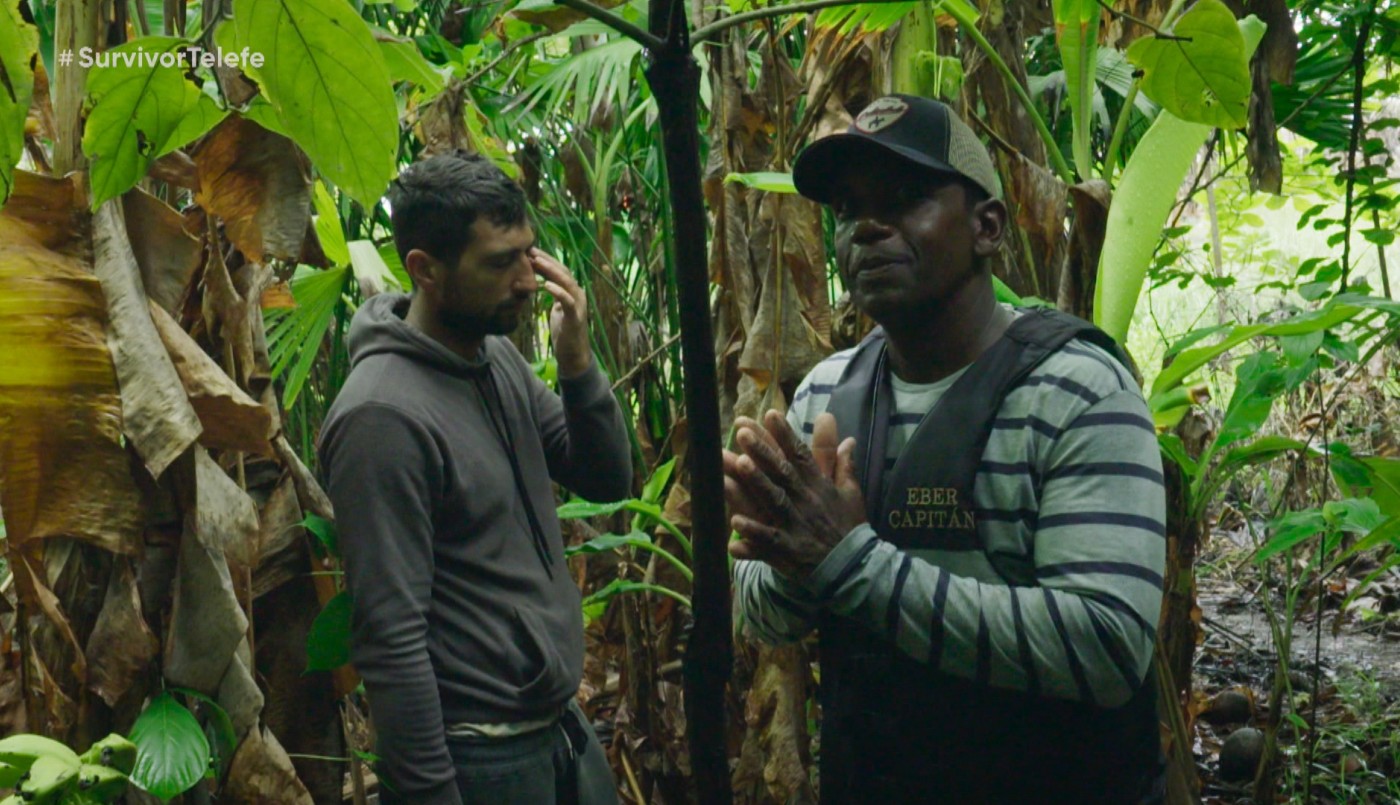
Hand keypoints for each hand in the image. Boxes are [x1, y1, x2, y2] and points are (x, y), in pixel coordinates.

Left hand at [530, 248, 591, 378]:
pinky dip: (557, 291)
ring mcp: (578, 305)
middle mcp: (577, 294)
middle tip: (531, 251)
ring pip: (566, 282)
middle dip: (547, 260)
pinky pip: (567, 300)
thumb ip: (553, 294)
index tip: (530, 251)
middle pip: (563, 271)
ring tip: (537, 261)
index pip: (559, 270)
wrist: (573, 354)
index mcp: (572, 291)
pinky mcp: (575, 317)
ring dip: (551, 270)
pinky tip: (546, 284)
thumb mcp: (557, 308)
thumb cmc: (564, 331)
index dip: (546, 260)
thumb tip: (538, 281)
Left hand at [723, 410, 864, 581]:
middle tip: (742, 430)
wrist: (853, 568)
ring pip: (773, 500)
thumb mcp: (851, 494)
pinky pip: (768, 541)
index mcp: (818, 487)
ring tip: (737, 464)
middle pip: (781, 472)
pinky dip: (752, 533)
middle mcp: (805, 502)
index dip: (785, 435)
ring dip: (755, 482)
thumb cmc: (849, 528)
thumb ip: (844, 465)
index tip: (770, 414)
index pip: (801, 456)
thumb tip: (849, 439)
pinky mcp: (788, 551)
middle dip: (762, 450)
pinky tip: (734, 524)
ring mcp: (795, 526)